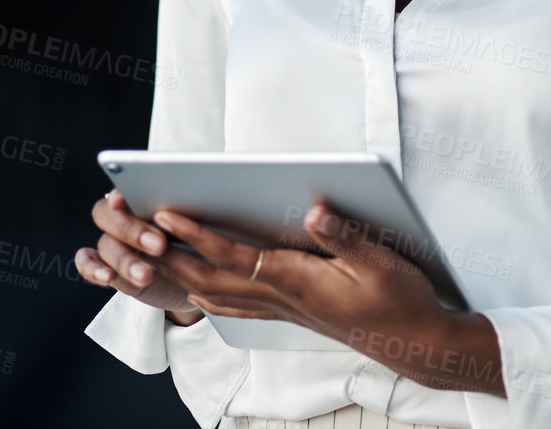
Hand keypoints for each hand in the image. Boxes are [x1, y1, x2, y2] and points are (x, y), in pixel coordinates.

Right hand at [74, 190, 196, 318]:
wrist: (196, 276)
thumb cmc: (200, 240)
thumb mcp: (203, 224)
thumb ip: (196, 209)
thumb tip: (207, 194)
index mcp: (143, 197)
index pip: (124, 187)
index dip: (121, 192)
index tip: (123, 199)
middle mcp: (122, 216)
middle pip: (108, 216)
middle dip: (132, 230)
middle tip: (159, 245)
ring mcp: (112, 241)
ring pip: (105, 245)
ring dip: (124, 259)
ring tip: (147, 274)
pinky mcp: (106, 266)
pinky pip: (88, 264)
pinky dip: (95, 269)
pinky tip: (109, 277)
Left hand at [146, 193, 502, 392]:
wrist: (412, 340)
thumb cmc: (398, 299)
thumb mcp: (380, 261)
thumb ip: (346, 236)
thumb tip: (314, 211)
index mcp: (296, 280)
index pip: (233, 256)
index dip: (198, 235)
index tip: (169, 216)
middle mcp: (280, 297)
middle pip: (212, 277)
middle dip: (172, 255)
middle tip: (138, 231)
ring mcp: (282, 309)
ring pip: (217, 294)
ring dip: (182, 275)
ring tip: (154, 254)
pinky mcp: (289, 312)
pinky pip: (235, 305)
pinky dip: (208, 292)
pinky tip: (199, 285)